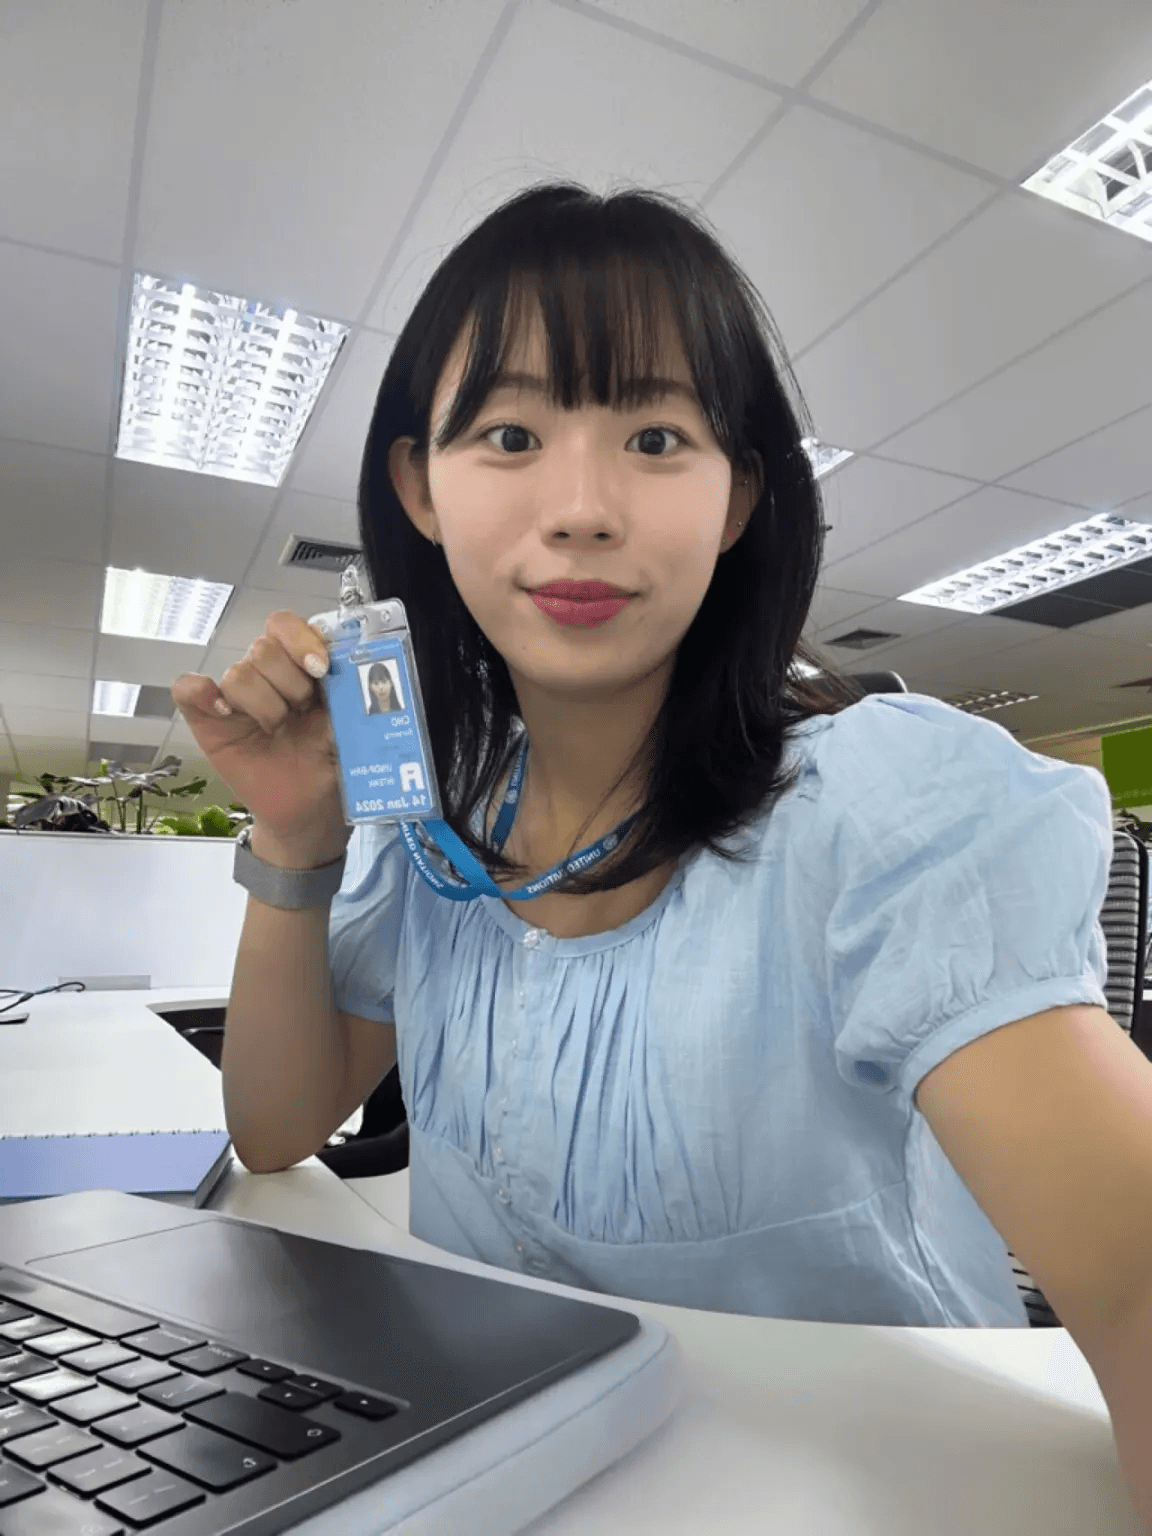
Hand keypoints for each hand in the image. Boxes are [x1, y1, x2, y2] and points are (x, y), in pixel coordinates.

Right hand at [171, 611, 349, 866]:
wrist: (305, 811)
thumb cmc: (326, 765)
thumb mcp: (347, 726)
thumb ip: (345, 695)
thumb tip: (349, 672)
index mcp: (299, 667)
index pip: (286, 626)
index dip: (301, 641)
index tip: (320, 669)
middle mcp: (266, 674)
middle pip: (263, 647)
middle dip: (289, 682)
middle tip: (301, 713)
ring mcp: (234, 695)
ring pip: (238, 672)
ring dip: (264, 704)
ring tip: (276, 729)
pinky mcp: (207, 718)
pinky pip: (187, 688)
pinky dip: (202, 693)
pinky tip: (226, 714)